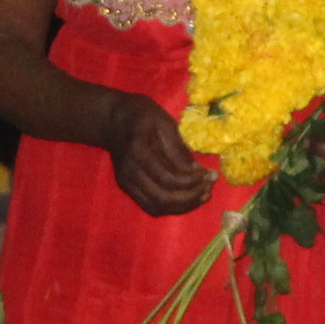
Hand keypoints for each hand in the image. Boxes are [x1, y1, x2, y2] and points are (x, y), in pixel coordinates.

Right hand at [105, 96, 214, 217]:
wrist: (114, 120)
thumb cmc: (143, 115)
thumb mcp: (164, 122)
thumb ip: (179, 148)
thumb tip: (197, 171)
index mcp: (139, 150)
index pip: (168, 177)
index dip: (192, 181)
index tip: (210, 175)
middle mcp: (130, 171)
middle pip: (162, 197)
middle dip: (191, 197)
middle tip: (210, 188)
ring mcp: (127, 182)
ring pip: (157, 206)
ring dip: (183, 206)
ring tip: (203, 195)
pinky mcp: (128, 187)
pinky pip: (151, 206)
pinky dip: (171, 207)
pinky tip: (188, 199)